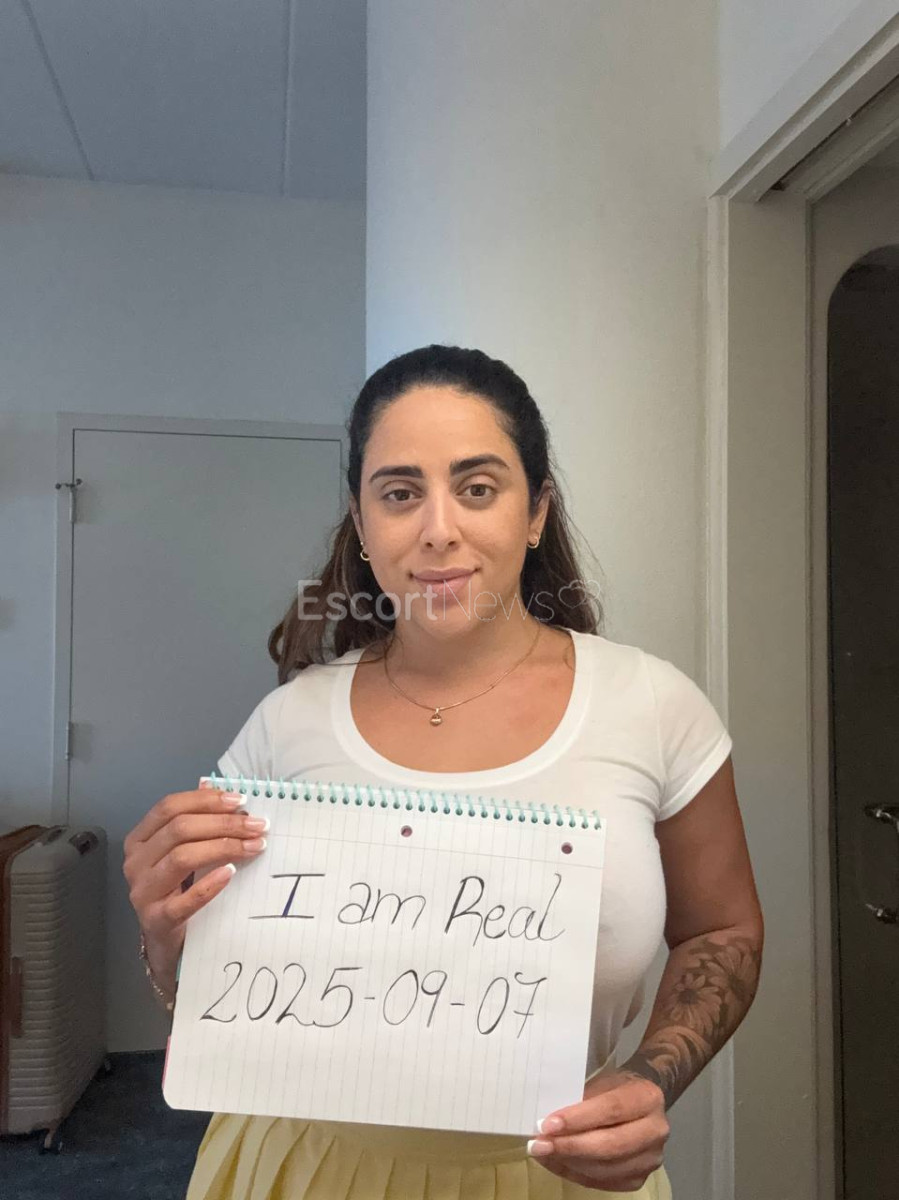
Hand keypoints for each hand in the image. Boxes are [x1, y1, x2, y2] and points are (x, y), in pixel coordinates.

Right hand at [122, 782, 268, 981]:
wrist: (167, 943)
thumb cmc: (178, 890)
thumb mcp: (183, 852)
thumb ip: (194, 820)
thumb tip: (212, 782)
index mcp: (140, 839)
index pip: (169, 807)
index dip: (206, 800)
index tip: (241, 800)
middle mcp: (136, 862)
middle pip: (179, 829)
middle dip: (223, 823)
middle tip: (257, 825)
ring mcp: (142, 892)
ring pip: (182, 857)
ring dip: (224, 847)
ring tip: (255, 846)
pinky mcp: (156, 920)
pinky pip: (185, 900)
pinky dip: (210, 884)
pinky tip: (231, 873)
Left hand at [527, 1070, 669, 1191]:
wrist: (641, 1101)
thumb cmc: (616, 1087)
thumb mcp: (601, 1081)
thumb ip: (581, 1100)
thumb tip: (547, 1122)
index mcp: (648, 1098)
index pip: (611, 1110)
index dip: (578, 1119)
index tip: (548, 1124)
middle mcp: (656, 1131)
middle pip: (610, 1145)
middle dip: (570, 1146)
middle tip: (539, 1144)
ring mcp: (651, 1159)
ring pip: (606, 1169)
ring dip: (569, 1163)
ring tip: (543, 1153)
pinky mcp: (639, 1178)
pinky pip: (603, 1183)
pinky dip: (575, 1174)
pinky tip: (556, 1162)